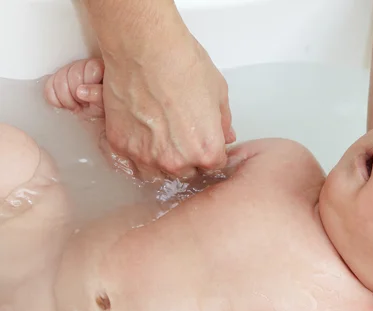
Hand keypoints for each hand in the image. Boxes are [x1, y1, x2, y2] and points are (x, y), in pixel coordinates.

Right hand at [100, 33, 234, 179]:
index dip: (210, 153)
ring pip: (158, 174)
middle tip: (181, 137)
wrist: (145, 49)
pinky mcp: (121, 146)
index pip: (214, 166)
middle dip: (187, 159)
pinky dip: (137, 153)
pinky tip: (141, 135)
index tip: (204, 144)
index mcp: (206, 151)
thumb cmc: (184, 65)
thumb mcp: (218, 93)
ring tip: (160, 138)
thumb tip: (225, 136)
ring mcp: (146, 157)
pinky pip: (132, 162)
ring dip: (161, 162)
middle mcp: (177, 162)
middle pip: (186, 174)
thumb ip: (223, 122)